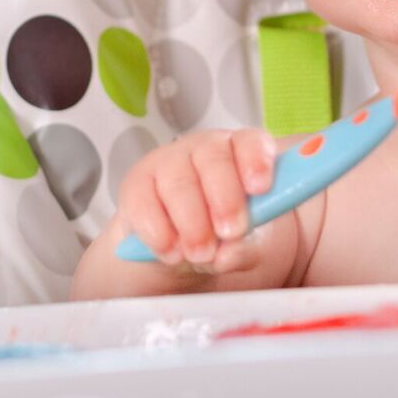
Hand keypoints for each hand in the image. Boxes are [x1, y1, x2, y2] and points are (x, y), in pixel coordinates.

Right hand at [115, 128, 275, 272]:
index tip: (260, 188)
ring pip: (178, 182)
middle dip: (225, 199)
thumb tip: (228, 254)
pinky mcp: (136, 185)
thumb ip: (245, 249)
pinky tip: (171, 252)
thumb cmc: (224, 235)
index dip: (256, 160)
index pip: (251, 142)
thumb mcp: (246, 244)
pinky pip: (143, 202)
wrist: (178, 250)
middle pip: (214, 160)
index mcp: (241, 153)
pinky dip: (158, 231)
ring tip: (201, 254)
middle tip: (231, 233)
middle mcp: (205, 149)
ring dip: (192, 222)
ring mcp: (168, 162)